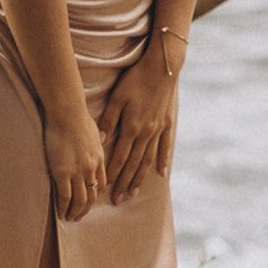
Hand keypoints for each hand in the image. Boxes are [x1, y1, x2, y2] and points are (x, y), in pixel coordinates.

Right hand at [45, 104, 108, 222]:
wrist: (67, 113)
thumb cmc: (78, 117)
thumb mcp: (94, 131)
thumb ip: (95, 141)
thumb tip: (96, 140)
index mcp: (99, 158)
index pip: (101, 183)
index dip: (95, 194)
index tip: (89, 201)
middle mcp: (91, 168)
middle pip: (92, 195)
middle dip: (86, 209)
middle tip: (79, 216)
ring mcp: (78, 171)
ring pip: (80, 200)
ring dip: (75, 212)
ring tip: (70, 219)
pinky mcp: (63, 172)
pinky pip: (65, 197)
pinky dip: (63, 208)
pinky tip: (60, 214)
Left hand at [100, 32, 182, 201]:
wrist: (163, 66)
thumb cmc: (136, 79)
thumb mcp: (117, 97)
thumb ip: (108, 121)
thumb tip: (100, 144)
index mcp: (131, 128)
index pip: (119, 158)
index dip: (112, 175)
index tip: (104, 190)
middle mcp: (146, 133)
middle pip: (133, 164)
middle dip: (124, 183)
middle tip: (118, 200)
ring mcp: (158, 130)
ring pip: (147, 160)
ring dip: (140, 178)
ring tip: (133, 194)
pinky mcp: (166, 123)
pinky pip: (165, 147)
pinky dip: (162, 161)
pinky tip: (161, 174)